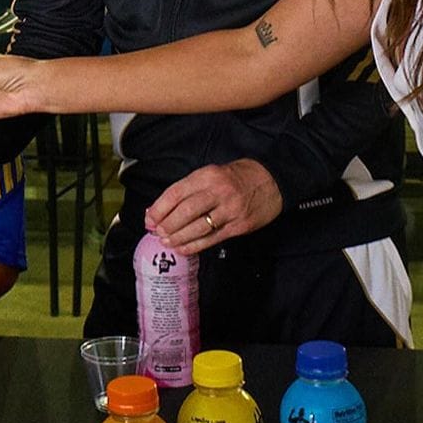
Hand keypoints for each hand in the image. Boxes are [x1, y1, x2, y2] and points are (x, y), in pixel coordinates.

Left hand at [144, 159, 283, 253]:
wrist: (273, 181)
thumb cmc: (238, 177)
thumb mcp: (212, 173)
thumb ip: (188, 189)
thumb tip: (160, 209)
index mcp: (208, 175)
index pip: (176, 193)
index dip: (159, 208)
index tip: (149, 219)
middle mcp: (218, 191)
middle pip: (185, 211)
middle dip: (167, 225)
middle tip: (158, 233)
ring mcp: (230, 209)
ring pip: (197, 227)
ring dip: (178, 237)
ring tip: (168, 242)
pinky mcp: (239, 225)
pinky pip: (212, 239)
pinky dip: (194, 246)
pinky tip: (183, 248)